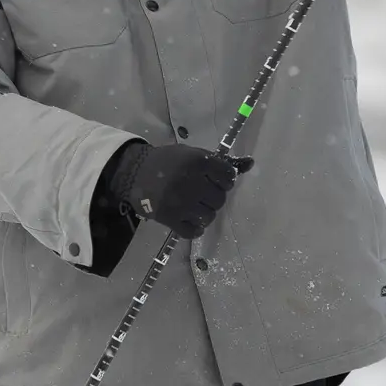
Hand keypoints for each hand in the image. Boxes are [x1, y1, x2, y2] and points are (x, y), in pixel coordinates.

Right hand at [112, 143, 247, 239]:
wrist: (134, 173)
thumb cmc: (167, 161)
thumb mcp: (193, 154)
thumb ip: (221, 161)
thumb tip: (251, 163)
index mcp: (198, 162)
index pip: (228, 176)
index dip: (224, 179)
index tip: (214, 179)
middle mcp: (192, 183)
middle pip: (220, 199)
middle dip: (213, 196)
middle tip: (201, 192)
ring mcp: (181, 203)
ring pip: (209, 217)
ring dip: (204, 212)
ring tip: (193, 205)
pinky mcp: (170, 219)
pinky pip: (193, 231)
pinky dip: (194, 228)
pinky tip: (189, 219)